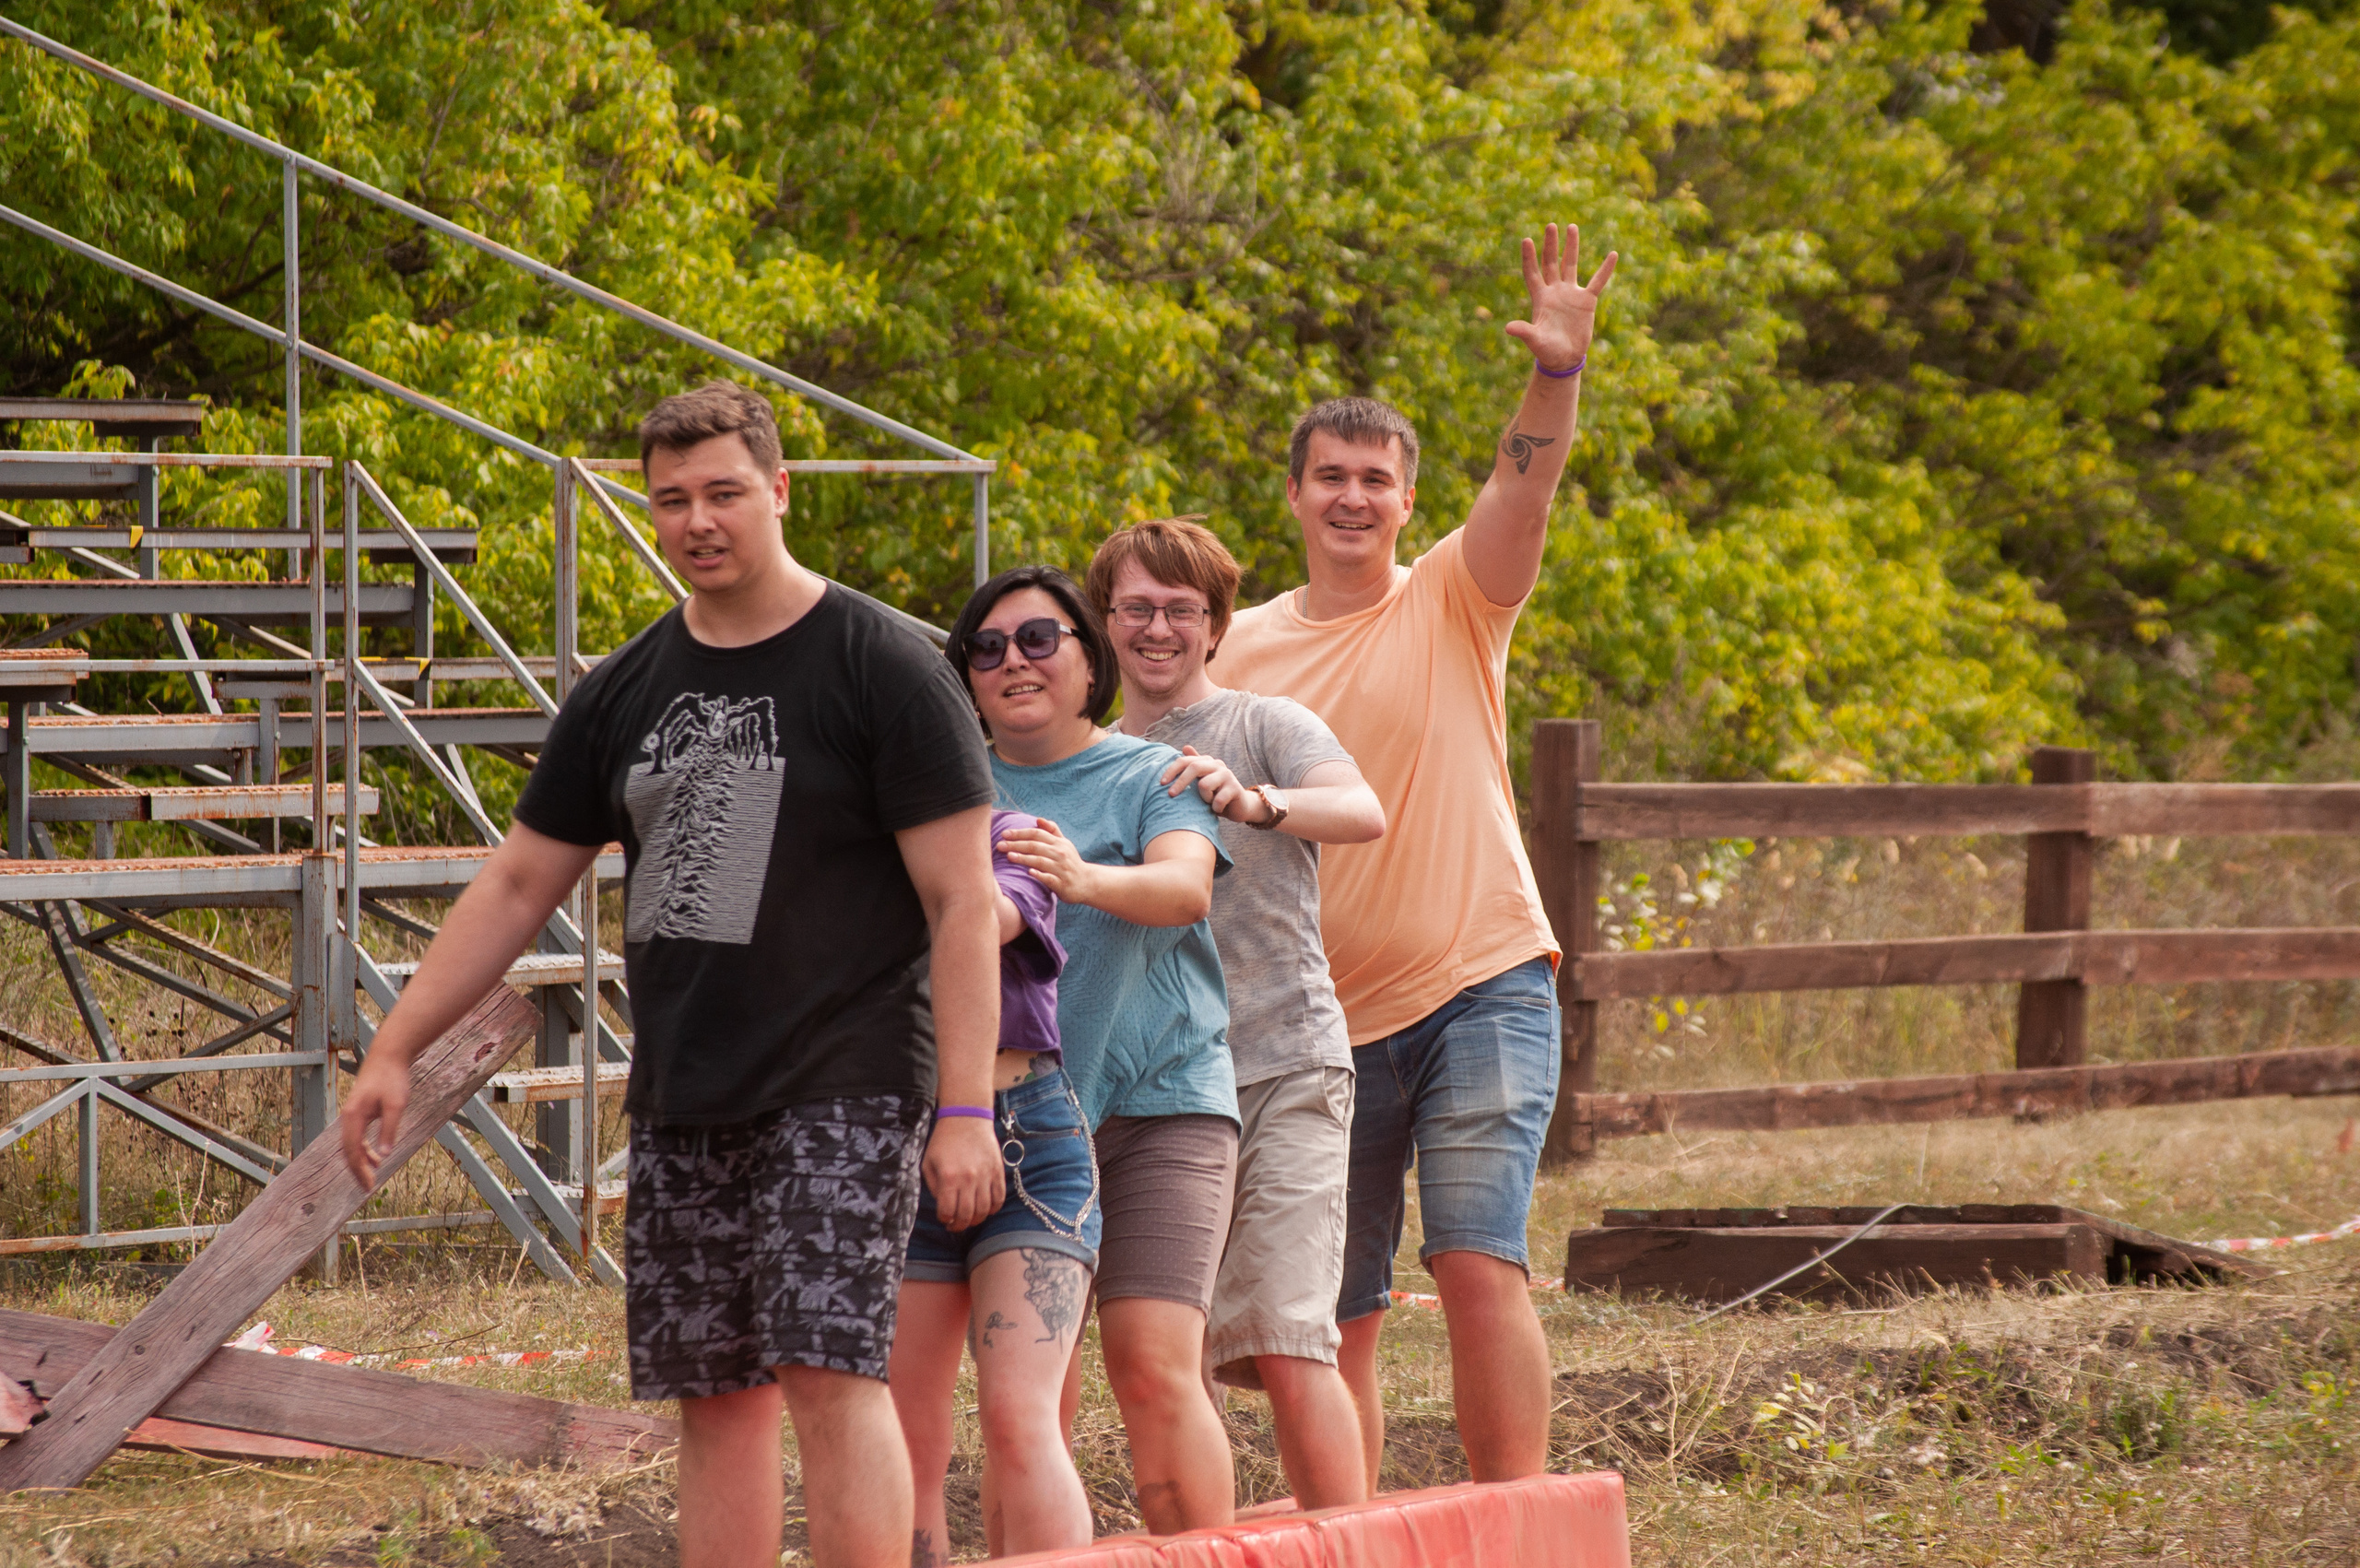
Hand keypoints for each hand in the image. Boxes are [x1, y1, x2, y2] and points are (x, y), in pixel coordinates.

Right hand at [339, 1052, 408, 1190]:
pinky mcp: (360, 1110)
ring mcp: (353, 1113)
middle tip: (368, 1187)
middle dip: (357, 1169)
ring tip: (373, 1174)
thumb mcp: (396, 1105)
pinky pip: (358, 1135)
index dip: (359, 1170)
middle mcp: (349, 1117)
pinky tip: (376, 1155)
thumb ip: (389, 1129)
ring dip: (361, 1160)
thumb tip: (384, 1154)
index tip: (368, 1185)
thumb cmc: (392, 1078)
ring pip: (352, 1143)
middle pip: (348, 1150)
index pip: (352, 1151)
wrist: (389, 1055)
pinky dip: (364, 1148)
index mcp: (354, 1117)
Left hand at [923, 1115, 1005, 1231]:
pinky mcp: (998, 1172)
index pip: (948, 1211)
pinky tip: (985, 1208)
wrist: (967, 1118)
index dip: (945, 1219)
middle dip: (960, 1225)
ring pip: (984, 1210)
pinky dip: (993, 1209)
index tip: (944, 1218)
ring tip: (970, 1217)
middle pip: (967, 1215)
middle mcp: (969, 1179)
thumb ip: (933, 1187)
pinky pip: (999, 1198)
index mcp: (949, 1177)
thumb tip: (943, 1205)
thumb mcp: (928, 1163)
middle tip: (956, 1225)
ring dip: (976, 1219)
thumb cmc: (944, 1141)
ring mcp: (986, 1176)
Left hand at [996, 818, 1097, 903]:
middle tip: (999, 845)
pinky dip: (1039, 874)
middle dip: (1016, 844)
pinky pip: (1049, 878)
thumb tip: (1038, 819)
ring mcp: (1061, 869)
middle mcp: (1060, 854)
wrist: (1087, 883)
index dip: (1020, 833)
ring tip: (1009, 856)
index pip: (1037, 834)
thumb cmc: (1071, 862)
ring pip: (1040, 861)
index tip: (1004, 834)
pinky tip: (1029, 872)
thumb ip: (1052, 831)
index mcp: (1058, 843)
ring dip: (1024, 858)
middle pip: (1035, 846)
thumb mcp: (1064, 844)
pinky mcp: (1062, 884)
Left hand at [1159, 745, 1268, 824]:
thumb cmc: (1216, 793)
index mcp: (1207, 762)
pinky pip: (1217, 800)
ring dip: (1202, 799)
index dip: (1172, 770)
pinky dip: (1214, 808)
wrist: (1240, 806)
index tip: (1161, 783)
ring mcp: (1227, 775)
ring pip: (1204, 785)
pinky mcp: (1235, 789)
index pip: (1185, 761)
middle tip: (1171, 795)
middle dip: (1180, 782)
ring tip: (1208, 804)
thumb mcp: (1203, 780)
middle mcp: (1217, 765)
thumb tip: (1185, 747)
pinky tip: (1217, 809)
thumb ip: (1194, 765)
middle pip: (1194, 767)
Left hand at [1504, 222, 1617, 373]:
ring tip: (1571, 226)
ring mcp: (1571, 294)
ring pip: (1571, 265)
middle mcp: (1554, 291)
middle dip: (1550, 245)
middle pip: (1551, 263)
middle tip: (1550, 225)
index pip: (1533, 273)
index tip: (1526, 240)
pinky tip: (1613, 255)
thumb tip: (1508, 328)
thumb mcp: (1535, 341)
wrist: (1565, 358)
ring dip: (1571, 247)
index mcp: (1540, 298)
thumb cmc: (1547, 351)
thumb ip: (1524, 332)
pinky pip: (1598, 282)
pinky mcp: (1587, 301)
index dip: (1529, 258)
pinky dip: (1605, 269)